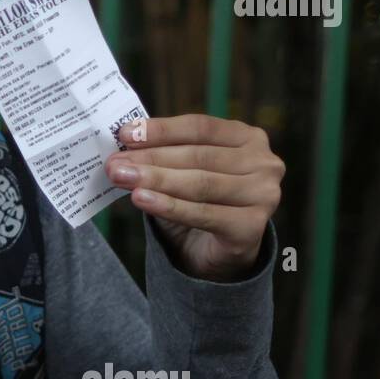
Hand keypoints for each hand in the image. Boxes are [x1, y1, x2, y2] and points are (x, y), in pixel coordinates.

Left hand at [105, 114, 284, 281]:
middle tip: (115, 162)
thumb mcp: (184, 169)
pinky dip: (168, 206)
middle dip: (151, 158)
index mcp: (248, 138)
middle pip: (198, 156)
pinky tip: (141, 199)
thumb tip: (123, 144)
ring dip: (155, 179)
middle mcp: (264, 163)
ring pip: (200, 183)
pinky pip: (203, 213)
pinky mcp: (252, 227)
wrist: (217, 251)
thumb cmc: (200, 200)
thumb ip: (163, 153)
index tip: (125, 133)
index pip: (200, 127)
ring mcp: (264, 195)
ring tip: (121, 178)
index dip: (161, 130)